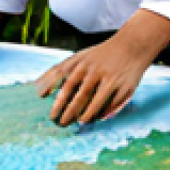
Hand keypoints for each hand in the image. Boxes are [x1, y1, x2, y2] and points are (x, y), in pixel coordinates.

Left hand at [35, 11, 169, 125]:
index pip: (63, 79)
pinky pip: (110, 104)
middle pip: (79, 95)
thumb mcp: (79, 56)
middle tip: (60, 122)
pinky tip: (95, 118)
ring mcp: (110, 79)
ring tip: (78, 122)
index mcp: (81, 62)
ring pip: (95, 101)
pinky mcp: (124, 87)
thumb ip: (61, 70)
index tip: (47, 109)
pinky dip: (102, 113)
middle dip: (69, 111)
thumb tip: (38, 89)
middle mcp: (95, 70)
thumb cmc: (99, 55)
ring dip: (85, 115)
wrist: (131, 46)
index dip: (54, 95)